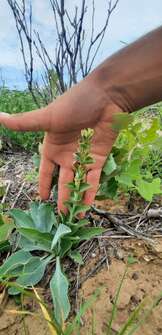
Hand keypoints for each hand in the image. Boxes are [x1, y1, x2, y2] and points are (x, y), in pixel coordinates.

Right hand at [0, 77, 120, 211]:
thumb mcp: (47, 117)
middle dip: (60, 197)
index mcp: (53, 145)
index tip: (42, 198)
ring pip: (77, 182)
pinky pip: (93, 179)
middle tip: (58, 215)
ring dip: (74, 199)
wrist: (106, 97)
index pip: (46, 169)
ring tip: (72, 217)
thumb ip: (25, 123)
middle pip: (62, 180)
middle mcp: (68, 154)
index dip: (43, 183)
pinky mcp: (98, 158)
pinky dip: (90, 192)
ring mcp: (84, 157)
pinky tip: (86, 207)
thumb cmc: (74, 104)